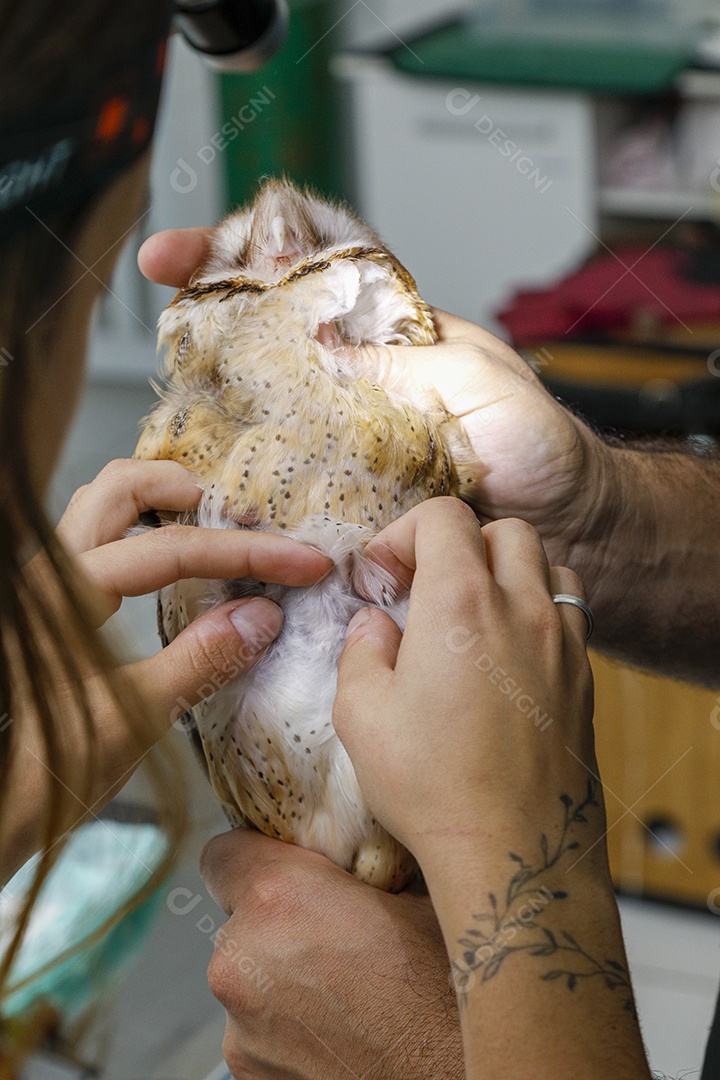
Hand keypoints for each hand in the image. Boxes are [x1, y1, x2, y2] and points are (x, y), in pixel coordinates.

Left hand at [9, 459, 329, 875]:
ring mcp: (52, 584)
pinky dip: (151, 532)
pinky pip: (107, 539)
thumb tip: (265, 615)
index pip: (168, 549)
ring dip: (166, 504)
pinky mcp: (63, 603)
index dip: (246, 552)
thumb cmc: (57, 766)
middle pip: (120, 489)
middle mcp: (51, 572)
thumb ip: (198, 661)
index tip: (304, 563)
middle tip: (250, 522)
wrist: (6, 800)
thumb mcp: (133, 719)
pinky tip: (185, 563)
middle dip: (192, 492)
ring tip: (222, 528)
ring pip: (107, 506)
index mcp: (64, 595)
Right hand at [138, 229, 618, 591]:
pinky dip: (250, 468)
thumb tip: (323, 347)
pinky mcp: (347, 493)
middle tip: (161, 288)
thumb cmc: (538, 445)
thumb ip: (404, 361)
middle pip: (274, 329)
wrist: (563, 528)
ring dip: (219, 389)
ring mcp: (348, 436)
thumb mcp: (478, 379)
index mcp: (394, 331)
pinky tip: (216, 468)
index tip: (186, 249)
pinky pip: (290, 474)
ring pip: (270, 403)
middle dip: (212, 302)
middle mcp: (361, 377)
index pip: (315, 269)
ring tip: (174, 379)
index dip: (251, 248)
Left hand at [200, 829, 462, 1079]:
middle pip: (240, 919)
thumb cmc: (447, 999)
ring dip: (285, 976)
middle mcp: (242, 962)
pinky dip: (290, 1026)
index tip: (289, 864)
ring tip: (350, 990)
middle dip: (281, 920)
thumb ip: (372, 865)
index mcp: (278, 899)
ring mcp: (239, 1030)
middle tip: (339, 931)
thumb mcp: (423, 896)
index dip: (257, 854)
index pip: (222, 854)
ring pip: (251, 977)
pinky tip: (343, 1030)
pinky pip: (258, 1029)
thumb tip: (367, 846)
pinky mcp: (249, 1076)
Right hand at [332, 498, 598, 872]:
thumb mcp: (361, 716)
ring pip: (547, 564)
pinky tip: (509, 651)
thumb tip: (373, 625)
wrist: (514, 851)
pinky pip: (571, 613)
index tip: (385, 576)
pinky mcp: (585, 678)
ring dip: (508, 569)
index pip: (444, 517)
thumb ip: (361, 651)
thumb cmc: (432, 786)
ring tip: (474, 612)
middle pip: (503, 530)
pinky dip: (540, 608)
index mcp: (460, 604)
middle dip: (458, 543)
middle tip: (426, 587)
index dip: (404, 533)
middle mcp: (521, 608)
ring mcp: (562, 642)